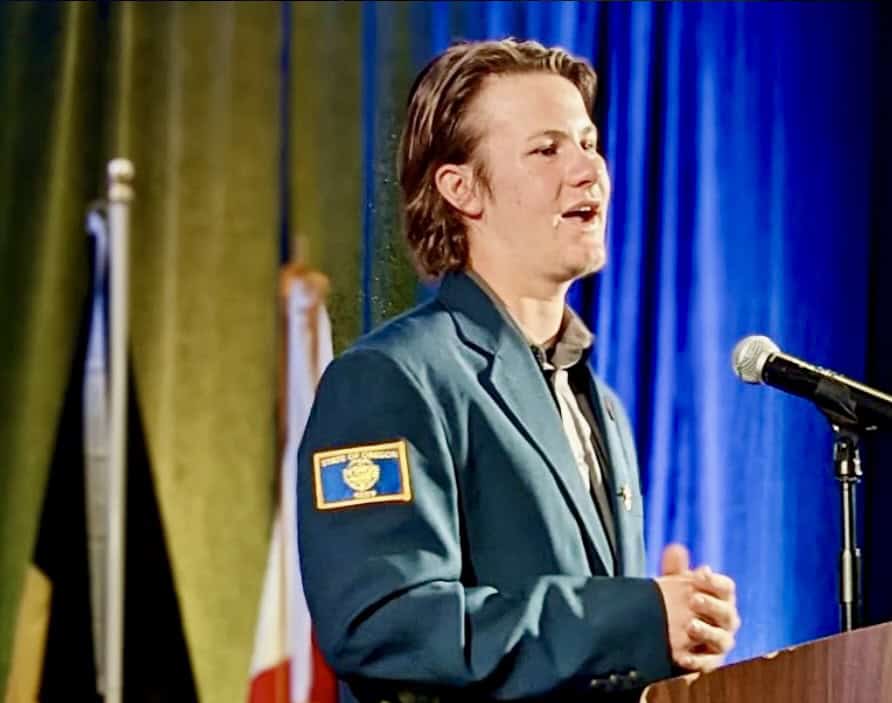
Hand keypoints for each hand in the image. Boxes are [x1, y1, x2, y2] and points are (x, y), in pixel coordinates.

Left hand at [655, 544, 740, 672]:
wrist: (668, 632)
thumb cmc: (677, 603)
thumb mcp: (674, 585)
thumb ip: (675, 568)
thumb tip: (675, 549)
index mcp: (721, 598)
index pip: (726, 588)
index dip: (715, 581)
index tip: (700, 573)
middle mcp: (726, 621)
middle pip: (727, 612)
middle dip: (712, 605)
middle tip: (693, 598)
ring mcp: (720, 642)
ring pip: (723, 640)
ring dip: (708, 632)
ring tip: (690, 626)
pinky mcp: (710, 662)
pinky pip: (709, 664)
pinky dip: (697, 661)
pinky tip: (683, 657)